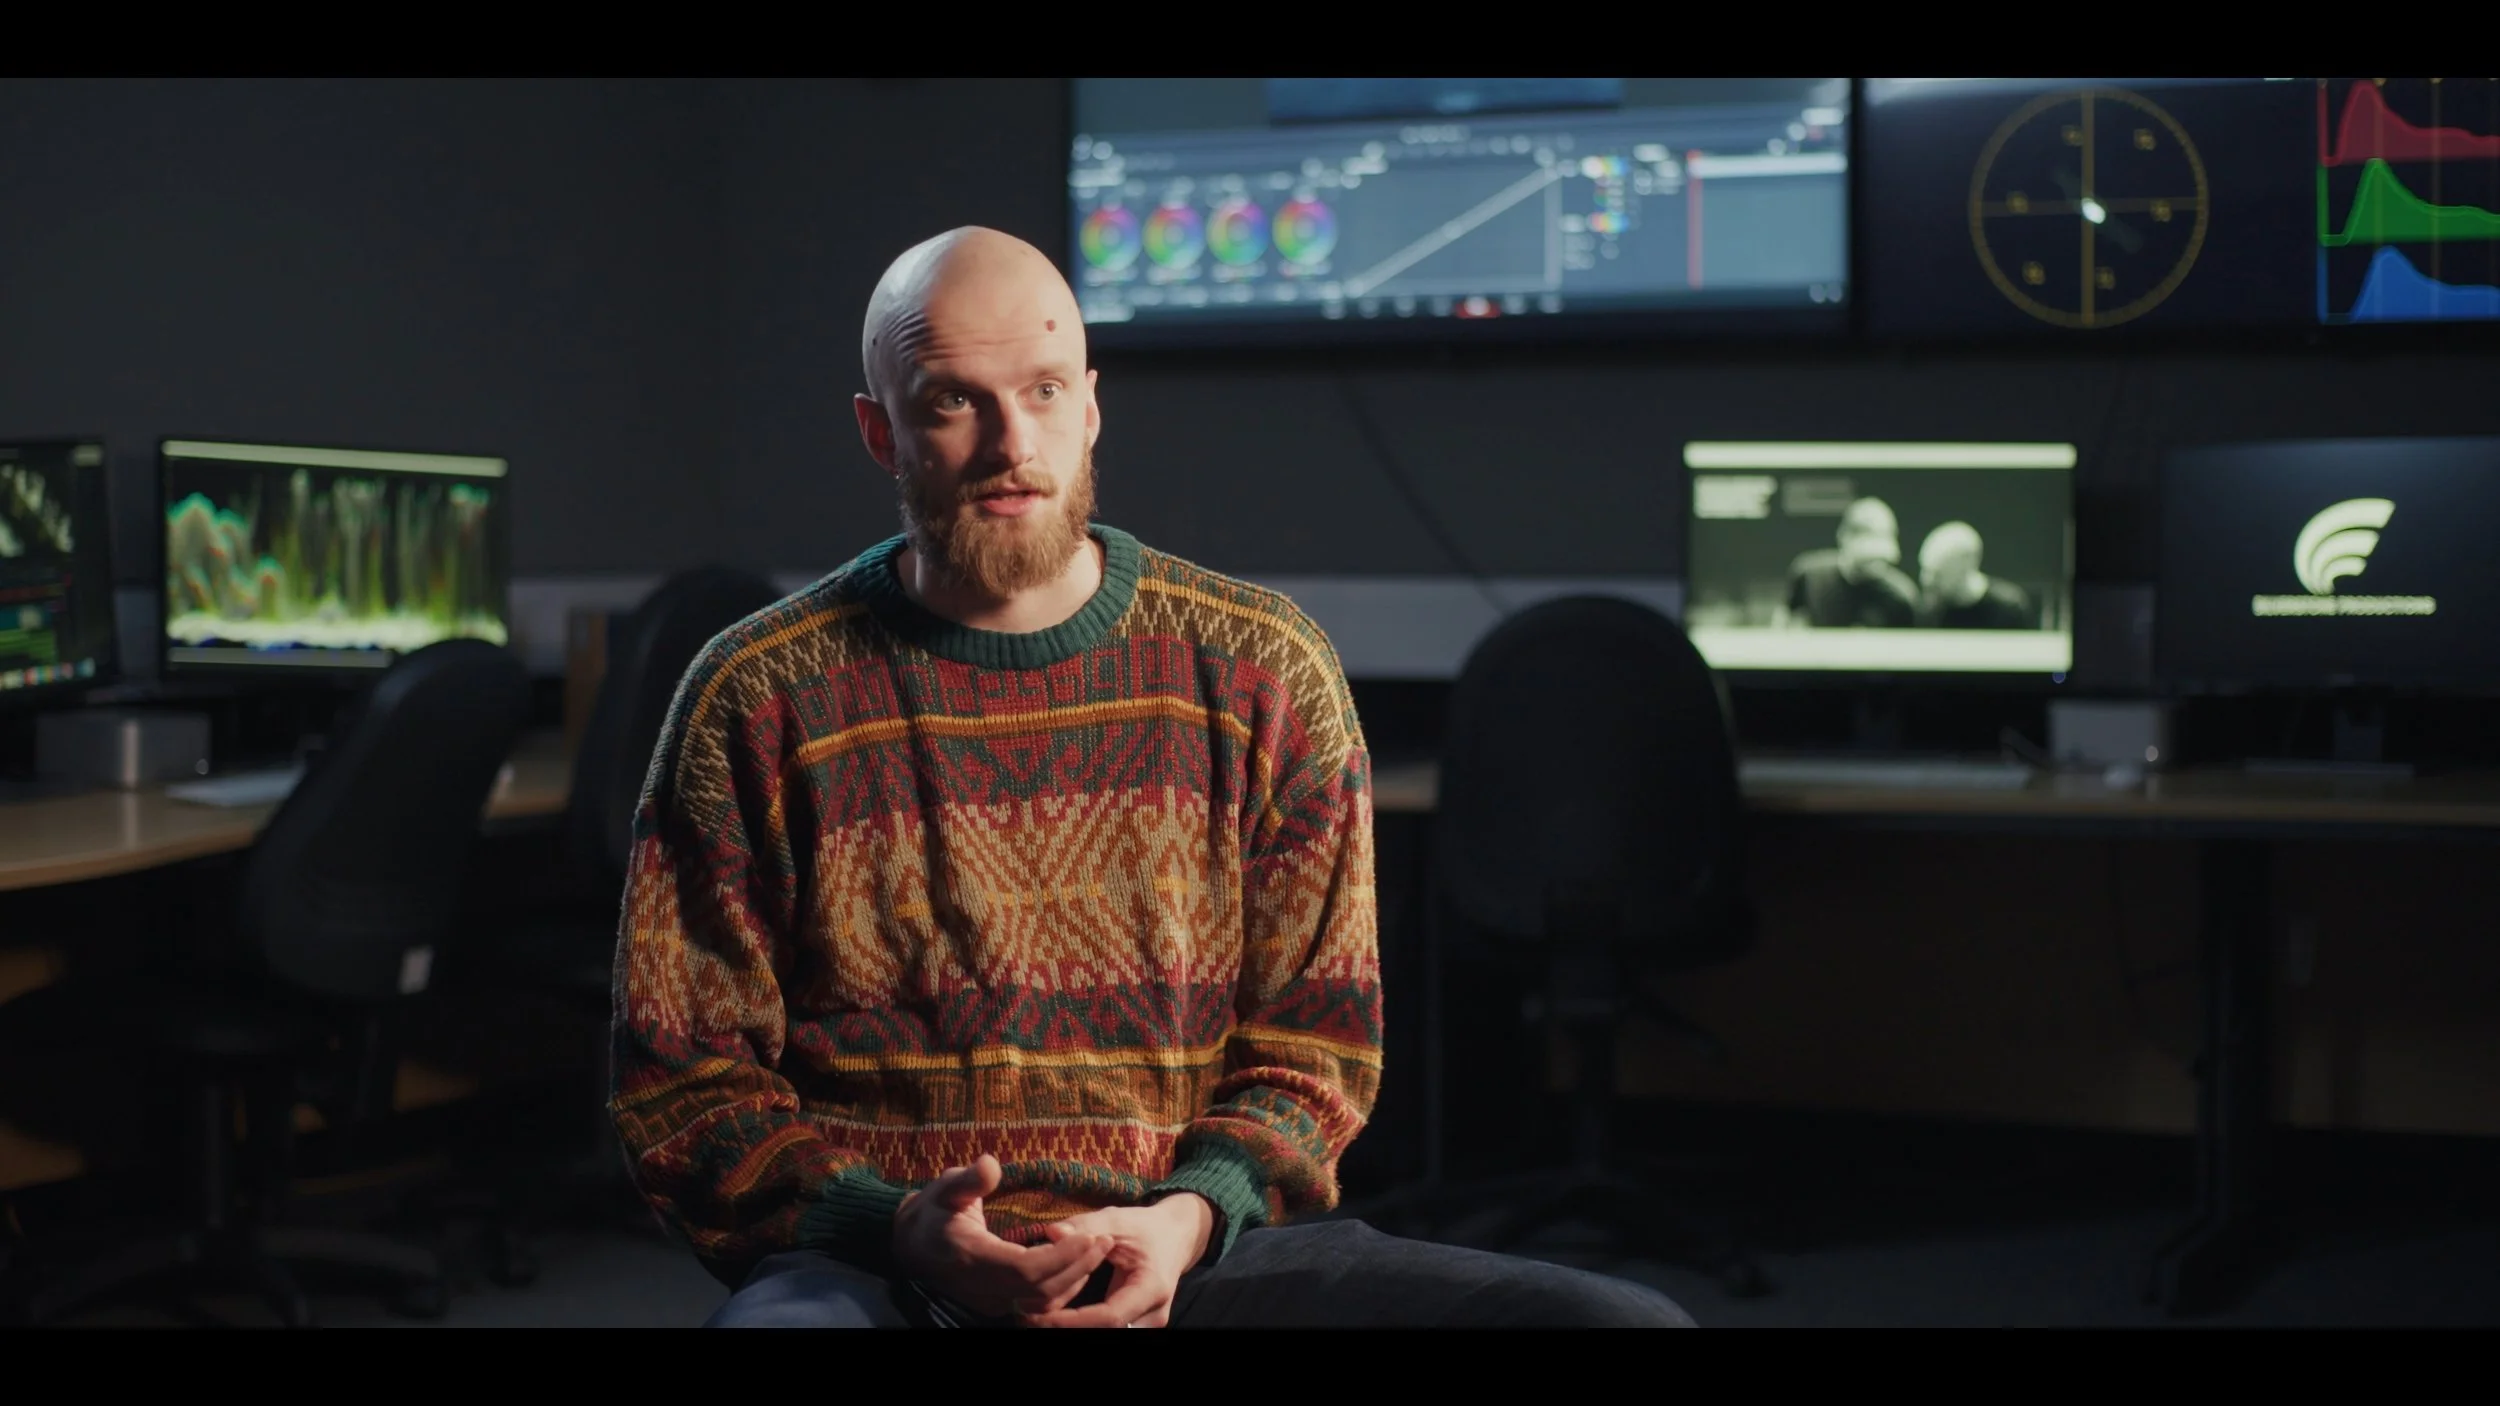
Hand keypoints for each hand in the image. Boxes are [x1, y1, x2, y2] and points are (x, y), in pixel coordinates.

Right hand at [892, 1154, 1113, 1319]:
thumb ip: (968, 1179)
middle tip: (1106, 1241)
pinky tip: (1078, 1268)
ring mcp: (989, 1301)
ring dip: (1074, 1281)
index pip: (1026, 1270)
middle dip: (1078, 1268)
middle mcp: (982, 1287)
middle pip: (1041, 1290)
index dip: (1061, 1258)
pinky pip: (1034, 1306)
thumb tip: (990, 1164)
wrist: (909, 1247)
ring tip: (1098, 1251)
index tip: (1088, 1236)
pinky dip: (1060, 1290)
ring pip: (1041, 1303)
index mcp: (973, 1258)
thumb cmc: (932, 1212)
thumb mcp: (945, 1187)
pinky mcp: (996, 1305)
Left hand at [1019, 1193, 1213, 1329]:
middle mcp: (1152, 1315)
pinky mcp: (1135, 1326)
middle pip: (1103, 1334)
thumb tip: (1051, 1233)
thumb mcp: (1118, 1220)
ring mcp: (1145, 1326)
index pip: (1108, 1318)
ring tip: (1033, 1316)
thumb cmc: (1147, 1228)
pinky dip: (1077, 1325)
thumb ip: (1085, 1227)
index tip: (1036, 1313)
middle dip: (1063, 1328)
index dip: (1069, 1321)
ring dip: (1069, 1328)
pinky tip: (1051, 1315)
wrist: (1176, 1237)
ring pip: (1102, 1335)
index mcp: (1152, 1288)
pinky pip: (1104, 1330)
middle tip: (1025, 1316)